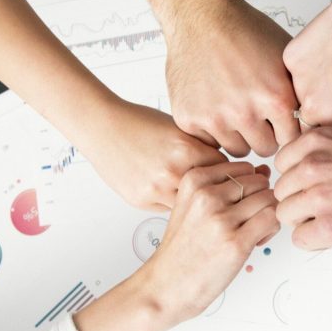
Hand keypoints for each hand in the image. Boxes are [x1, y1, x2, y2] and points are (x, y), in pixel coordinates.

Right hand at [83, 101, 227, 210]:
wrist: (102, 127)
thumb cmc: (138, 122)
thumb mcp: (179, 127)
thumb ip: (202, 146)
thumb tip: (224, 164)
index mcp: (186, 148)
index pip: (225, 169)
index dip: (227, 170)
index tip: (229, 172)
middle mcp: (172, 171)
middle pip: (210, 190)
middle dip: (214, 188)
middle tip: (215, 186)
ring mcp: (156, 189)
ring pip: (190, 205)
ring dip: (193, 200)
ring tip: (193, 191)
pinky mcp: (141, 200)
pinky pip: (169, 209)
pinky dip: (173, 202)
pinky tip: (169, 190)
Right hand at [125, 0, 300, 156]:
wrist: (201, 16)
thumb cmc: (244, 30)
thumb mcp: (286, 58)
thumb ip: (299, 92)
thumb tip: (316, 117)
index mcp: (276, 97)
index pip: (292, 140)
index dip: (287, 130)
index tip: (281, 122)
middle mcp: (245, 111)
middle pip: (265, 149)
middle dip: (264, 134)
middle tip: (257, 114)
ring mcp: (215, 117)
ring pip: (237, 149)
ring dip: (239, 134)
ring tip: (236, 108)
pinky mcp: (189, 118)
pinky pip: (209, 141)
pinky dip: (213, 129)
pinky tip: (215, 104)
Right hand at [140, 161, 279, 320]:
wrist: (167, 285)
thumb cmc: (183, 248)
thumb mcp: (194, 205)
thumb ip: (227, 186)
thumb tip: (264, 171)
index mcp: (194, 180)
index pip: (244, 167)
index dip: (249, 186)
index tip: (240, 205)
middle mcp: (206, 195)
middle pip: (259, 182)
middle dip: (261, 200)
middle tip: (249, 221)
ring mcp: (221, 219)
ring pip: (269, 199)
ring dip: (267, 215)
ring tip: (252, 232)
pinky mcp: (236, 242)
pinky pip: (272, 219)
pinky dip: (271, 229)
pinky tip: (255, 241)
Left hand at [274, 128, 331, 249]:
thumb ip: (323, 156)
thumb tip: (301, 175)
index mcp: (317, 141)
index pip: (282, 165)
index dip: (299, 180)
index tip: (316, 186)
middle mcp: (313, 165)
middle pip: (282, 192)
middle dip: (301, 202)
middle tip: (331, 207)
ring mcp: (319, 196)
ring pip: (286, 216)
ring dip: (307, 222)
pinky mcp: (330, 226)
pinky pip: (300, 239)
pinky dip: (317, 240)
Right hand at [283, 0, 331, 132]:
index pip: (320, 140)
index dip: (327, 129)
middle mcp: (313, 107)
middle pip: (304, 121)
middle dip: (315, 111)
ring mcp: (297, 84)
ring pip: (295, 95)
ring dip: (308, 87)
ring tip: (330, 67)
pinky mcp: (289, 61)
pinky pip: (291, 72)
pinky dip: (303, 66)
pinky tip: (322, 53)